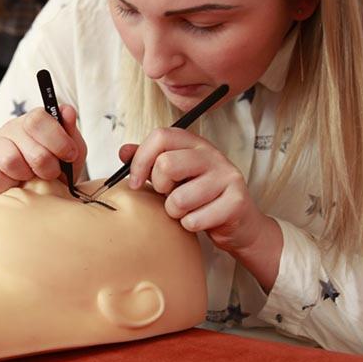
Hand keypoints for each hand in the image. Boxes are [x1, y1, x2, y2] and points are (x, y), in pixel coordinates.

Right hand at [0, 104, 87, 197]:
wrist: (33, 194)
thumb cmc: (54, 169)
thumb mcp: (71, 153)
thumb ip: (71, 133)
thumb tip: (67, 111)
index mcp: (34, 120)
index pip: (38, 119)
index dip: (57, 140)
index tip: (69, 155)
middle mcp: (11, 127)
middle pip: (27, 145)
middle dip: (46, 165)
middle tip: (50, 173)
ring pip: (9, 160)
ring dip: (26, 176)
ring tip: (30, 179)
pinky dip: (9, 187)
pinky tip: (14, 184)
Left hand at [121, 129, 272, 257]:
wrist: (238, 223)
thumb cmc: (200, 197)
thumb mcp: (173, 176)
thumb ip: (149, 162)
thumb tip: (124, 151)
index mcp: (194, 144)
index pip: (160, 136)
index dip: (140, 160)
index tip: (135, 182)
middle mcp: (213, 155)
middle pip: (167, 165)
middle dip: (159, 187)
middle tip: (168, 195)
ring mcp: (228, 177)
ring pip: (179, 199)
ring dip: (175, 212)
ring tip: (187, 210)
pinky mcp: (236, 202)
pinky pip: (194, 220)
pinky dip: (190, 226)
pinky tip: (201, 220)